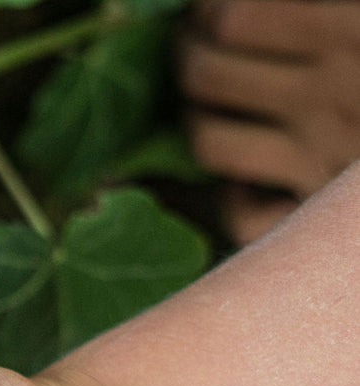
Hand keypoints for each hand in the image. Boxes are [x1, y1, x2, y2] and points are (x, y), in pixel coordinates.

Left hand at [181, 0, 359, 241]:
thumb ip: (319, 13)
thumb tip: (230, 12)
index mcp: (355, 29)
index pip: (231, 19)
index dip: (207, 12)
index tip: (211, 9)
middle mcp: (334, 96)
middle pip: (206, 74)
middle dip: (192, 55)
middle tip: (199, 46)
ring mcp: (324, 161)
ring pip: (209, 141)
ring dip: (201, 118)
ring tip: (216, 102)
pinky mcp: (320, 215)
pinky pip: (242, 216)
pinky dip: (235, 197)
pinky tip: (253, 174)